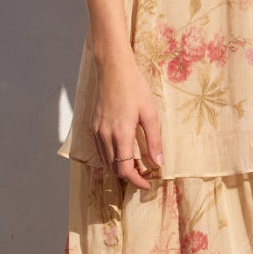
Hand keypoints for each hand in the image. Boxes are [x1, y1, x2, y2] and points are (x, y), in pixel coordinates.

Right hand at [91, 54, 164, 189]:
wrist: (113, 68)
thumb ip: (154, 140)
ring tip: (136, 163)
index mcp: (120, 134)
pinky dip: (111, 156)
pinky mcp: (93, 125)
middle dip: (129, 176)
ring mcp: (97, 130)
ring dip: (119, 167)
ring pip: (106, 161)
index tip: (147, 184)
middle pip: (114, 168)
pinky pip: (100, 149)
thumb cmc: (134, 87)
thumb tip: (159, 163)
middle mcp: (105, 135)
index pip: (124, 170)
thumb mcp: (150, 113)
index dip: (136, 181)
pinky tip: (123, 151)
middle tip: (145, 174)